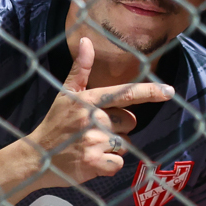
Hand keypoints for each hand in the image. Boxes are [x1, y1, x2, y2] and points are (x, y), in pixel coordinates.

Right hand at [30, 38, 176, 185]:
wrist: (36, 157)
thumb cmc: (55, 123)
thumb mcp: (65, 94)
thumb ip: (80, 69)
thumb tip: (86, 40)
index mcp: (88, 99)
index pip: (125, 93)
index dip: (149, 91)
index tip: (169, 91)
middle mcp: (93, 118)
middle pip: (130, 122)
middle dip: (119, 127)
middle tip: (95, 131)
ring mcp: (94, 141)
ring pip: (125, 143)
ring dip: (113, 147)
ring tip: (90, 146)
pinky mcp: (94, 163)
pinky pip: (119, 163)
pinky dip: (109, 164)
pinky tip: (92, 161)